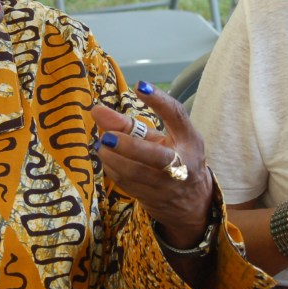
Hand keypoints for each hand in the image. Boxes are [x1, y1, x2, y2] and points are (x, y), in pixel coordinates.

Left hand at [91, 81, 212, 248]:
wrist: (191, 202)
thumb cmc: (175, 158)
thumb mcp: (162, 137)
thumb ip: (129, 124)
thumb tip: (96, 110)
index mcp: (188, 140)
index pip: (176, 116)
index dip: (159, 100)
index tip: (139, 86)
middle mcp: (181, 163)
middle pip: (156, 156)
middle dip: (129, 147)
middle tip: (106, 137)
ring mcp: (166, 185)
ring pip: (136, 174)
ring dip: (113, 159)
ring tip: (101, 145)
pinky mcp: (152, 199)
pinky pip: (127, 184)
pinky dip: (113, 170)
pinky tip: (107, 159)